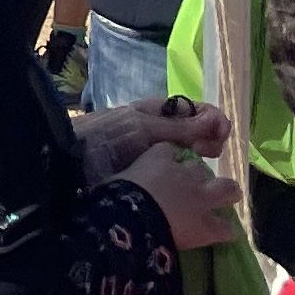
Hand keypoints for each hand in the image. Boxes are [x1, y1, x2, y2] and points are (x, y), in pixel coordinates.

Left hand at [76, 97, 231, 175]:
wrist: (72, 161)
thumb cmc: (106, 137)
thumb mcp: (144, 129)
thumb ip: (178, 127)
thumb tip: (216, 118)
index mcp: (158, 111)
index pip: (196, 110)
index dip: (213, 119)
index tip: (222, 134)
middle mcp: (160, 129)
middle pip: (197, 131)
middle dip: (210, 139)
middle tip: (211, 154)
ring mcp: (155, 152)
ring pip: (189, 153)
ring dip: (201, 158)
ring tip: (202, 168)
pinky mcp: (151, 174)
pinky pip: (176, 171)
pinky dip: (188, 175)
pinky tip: (192, 184)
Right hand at [119, 146, 241, 250]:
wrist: (133, 217)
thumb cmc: (117, 194)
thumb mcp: (119, 176)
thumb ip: (129, 175)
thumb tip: (122, 181)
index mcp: (159, 158)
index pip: (170, 151)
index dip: (171, 160)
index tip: (166, 167)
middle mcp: (185, 174)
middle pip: (201, 167)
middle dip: (201, 174)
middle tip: (196, 184)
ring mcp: (200, 199)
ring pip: (227, 189)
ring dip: (226, 193)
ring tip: (226, 200)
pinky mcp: (206, 226)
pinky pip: (225, 228)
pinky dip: (225, 230)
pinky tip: (225, 232)